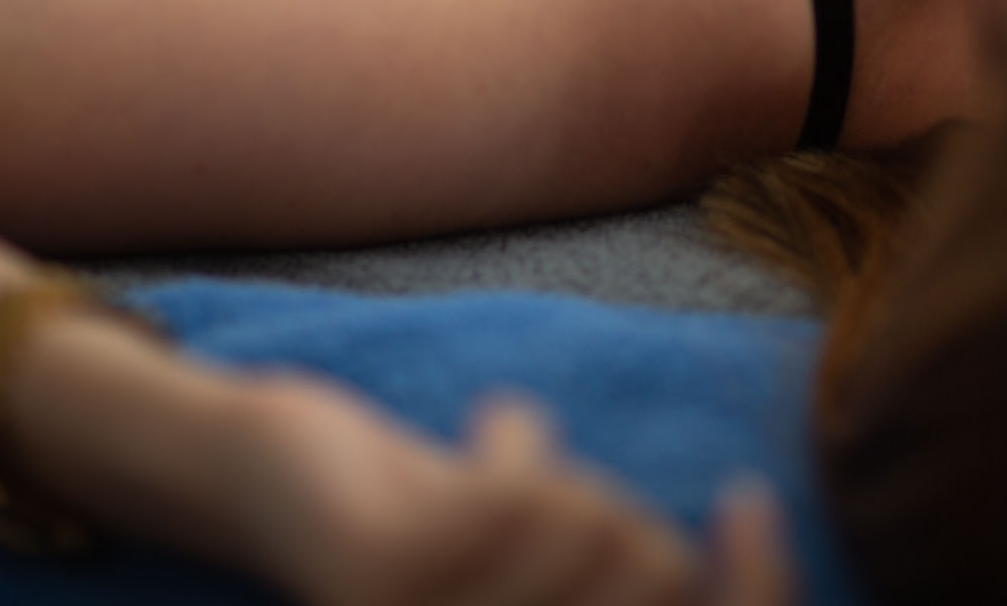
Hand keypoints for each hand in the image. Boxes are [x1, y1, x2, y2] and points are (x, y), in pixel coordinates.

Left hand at [222, 379, 794, 605]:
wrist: (259, 472)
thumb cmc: (426, 509)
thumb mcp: (541, 545)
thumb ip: (615, 568)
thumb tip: (688, 568)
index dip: (747, 585)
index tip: (747, 502)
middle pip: (648, 573)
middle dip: (624, 512)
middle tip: (559, 485)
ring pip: (584, 525)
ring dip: (560, 471)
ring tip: (507, 459)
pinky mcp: (377, 573)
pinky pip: (515, 486)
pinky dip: (517, 433)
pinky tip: (489, 420)